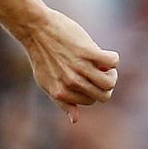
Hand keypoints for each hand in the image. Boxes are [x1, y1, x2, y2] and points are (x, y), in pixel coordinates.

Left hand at [22, 8, 118, 123]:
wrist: (34, 28)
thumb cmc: (41, 54)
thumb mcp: (46, 82)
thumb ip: (62, 101)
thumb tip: (75, 120)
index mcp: (60, 92)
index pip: (91, 101)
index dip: (93, 90)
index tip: (88, 78)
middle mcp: (70, 82)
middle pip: (104, 95)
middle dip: (107, 84)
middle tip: (101, 71)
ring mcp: (79, 67)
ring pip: (110, 81)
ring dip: (112, 73)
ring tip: (103, 64)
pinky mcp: (87, 51)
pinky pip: (112, 62)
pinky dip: (112, 58)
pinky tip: (103, 53)